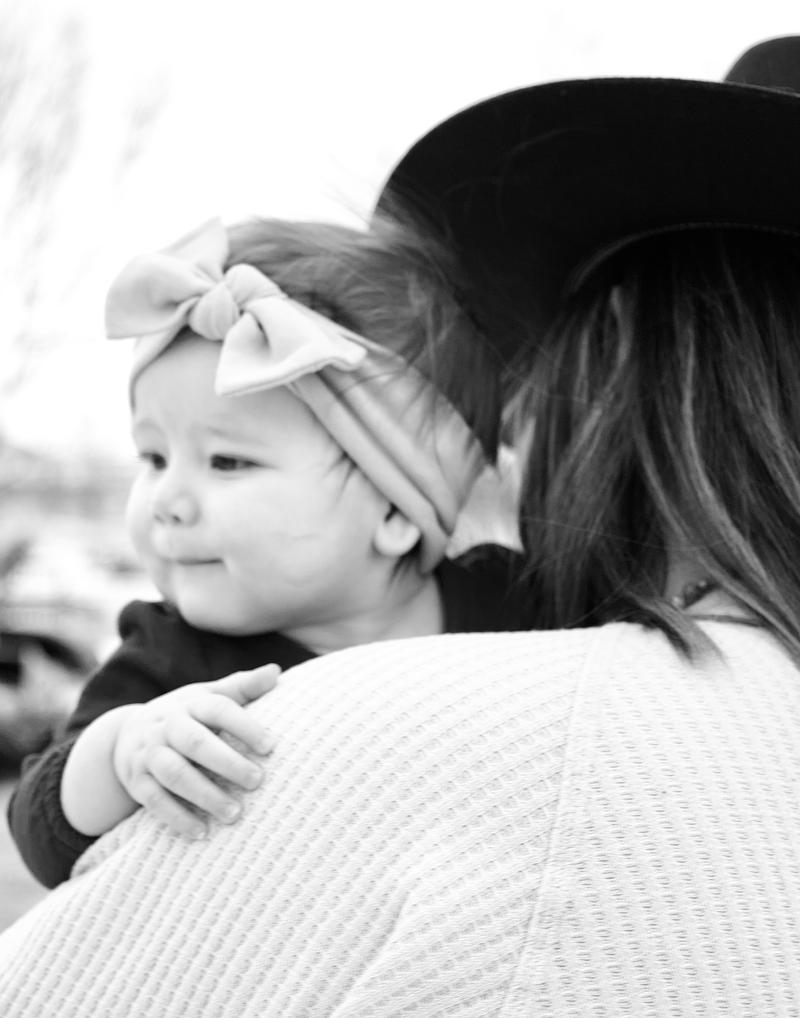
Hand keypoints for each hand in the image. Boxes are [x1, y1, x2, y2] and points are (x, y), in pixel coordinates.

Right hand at [112, 664, 278, 837]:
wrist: (126, 733)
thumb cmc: (185, 714)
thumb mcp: (208, 695)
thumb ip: (242, 687)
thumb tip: (276, 671)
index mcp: (190, 703)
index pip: (218, 709)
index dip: (244, 726)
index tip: (271, 746)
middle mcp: (167, 726)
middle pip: (196, 743)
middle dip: (227, 763)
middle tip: (258, 781)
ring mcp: (149, 754)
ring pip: (174, 774)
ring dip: (204, 795)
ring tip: (235, 814)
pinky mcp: (136, 781)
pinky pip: (154, 801)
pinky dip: (177, 818)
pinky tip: (202, 833)